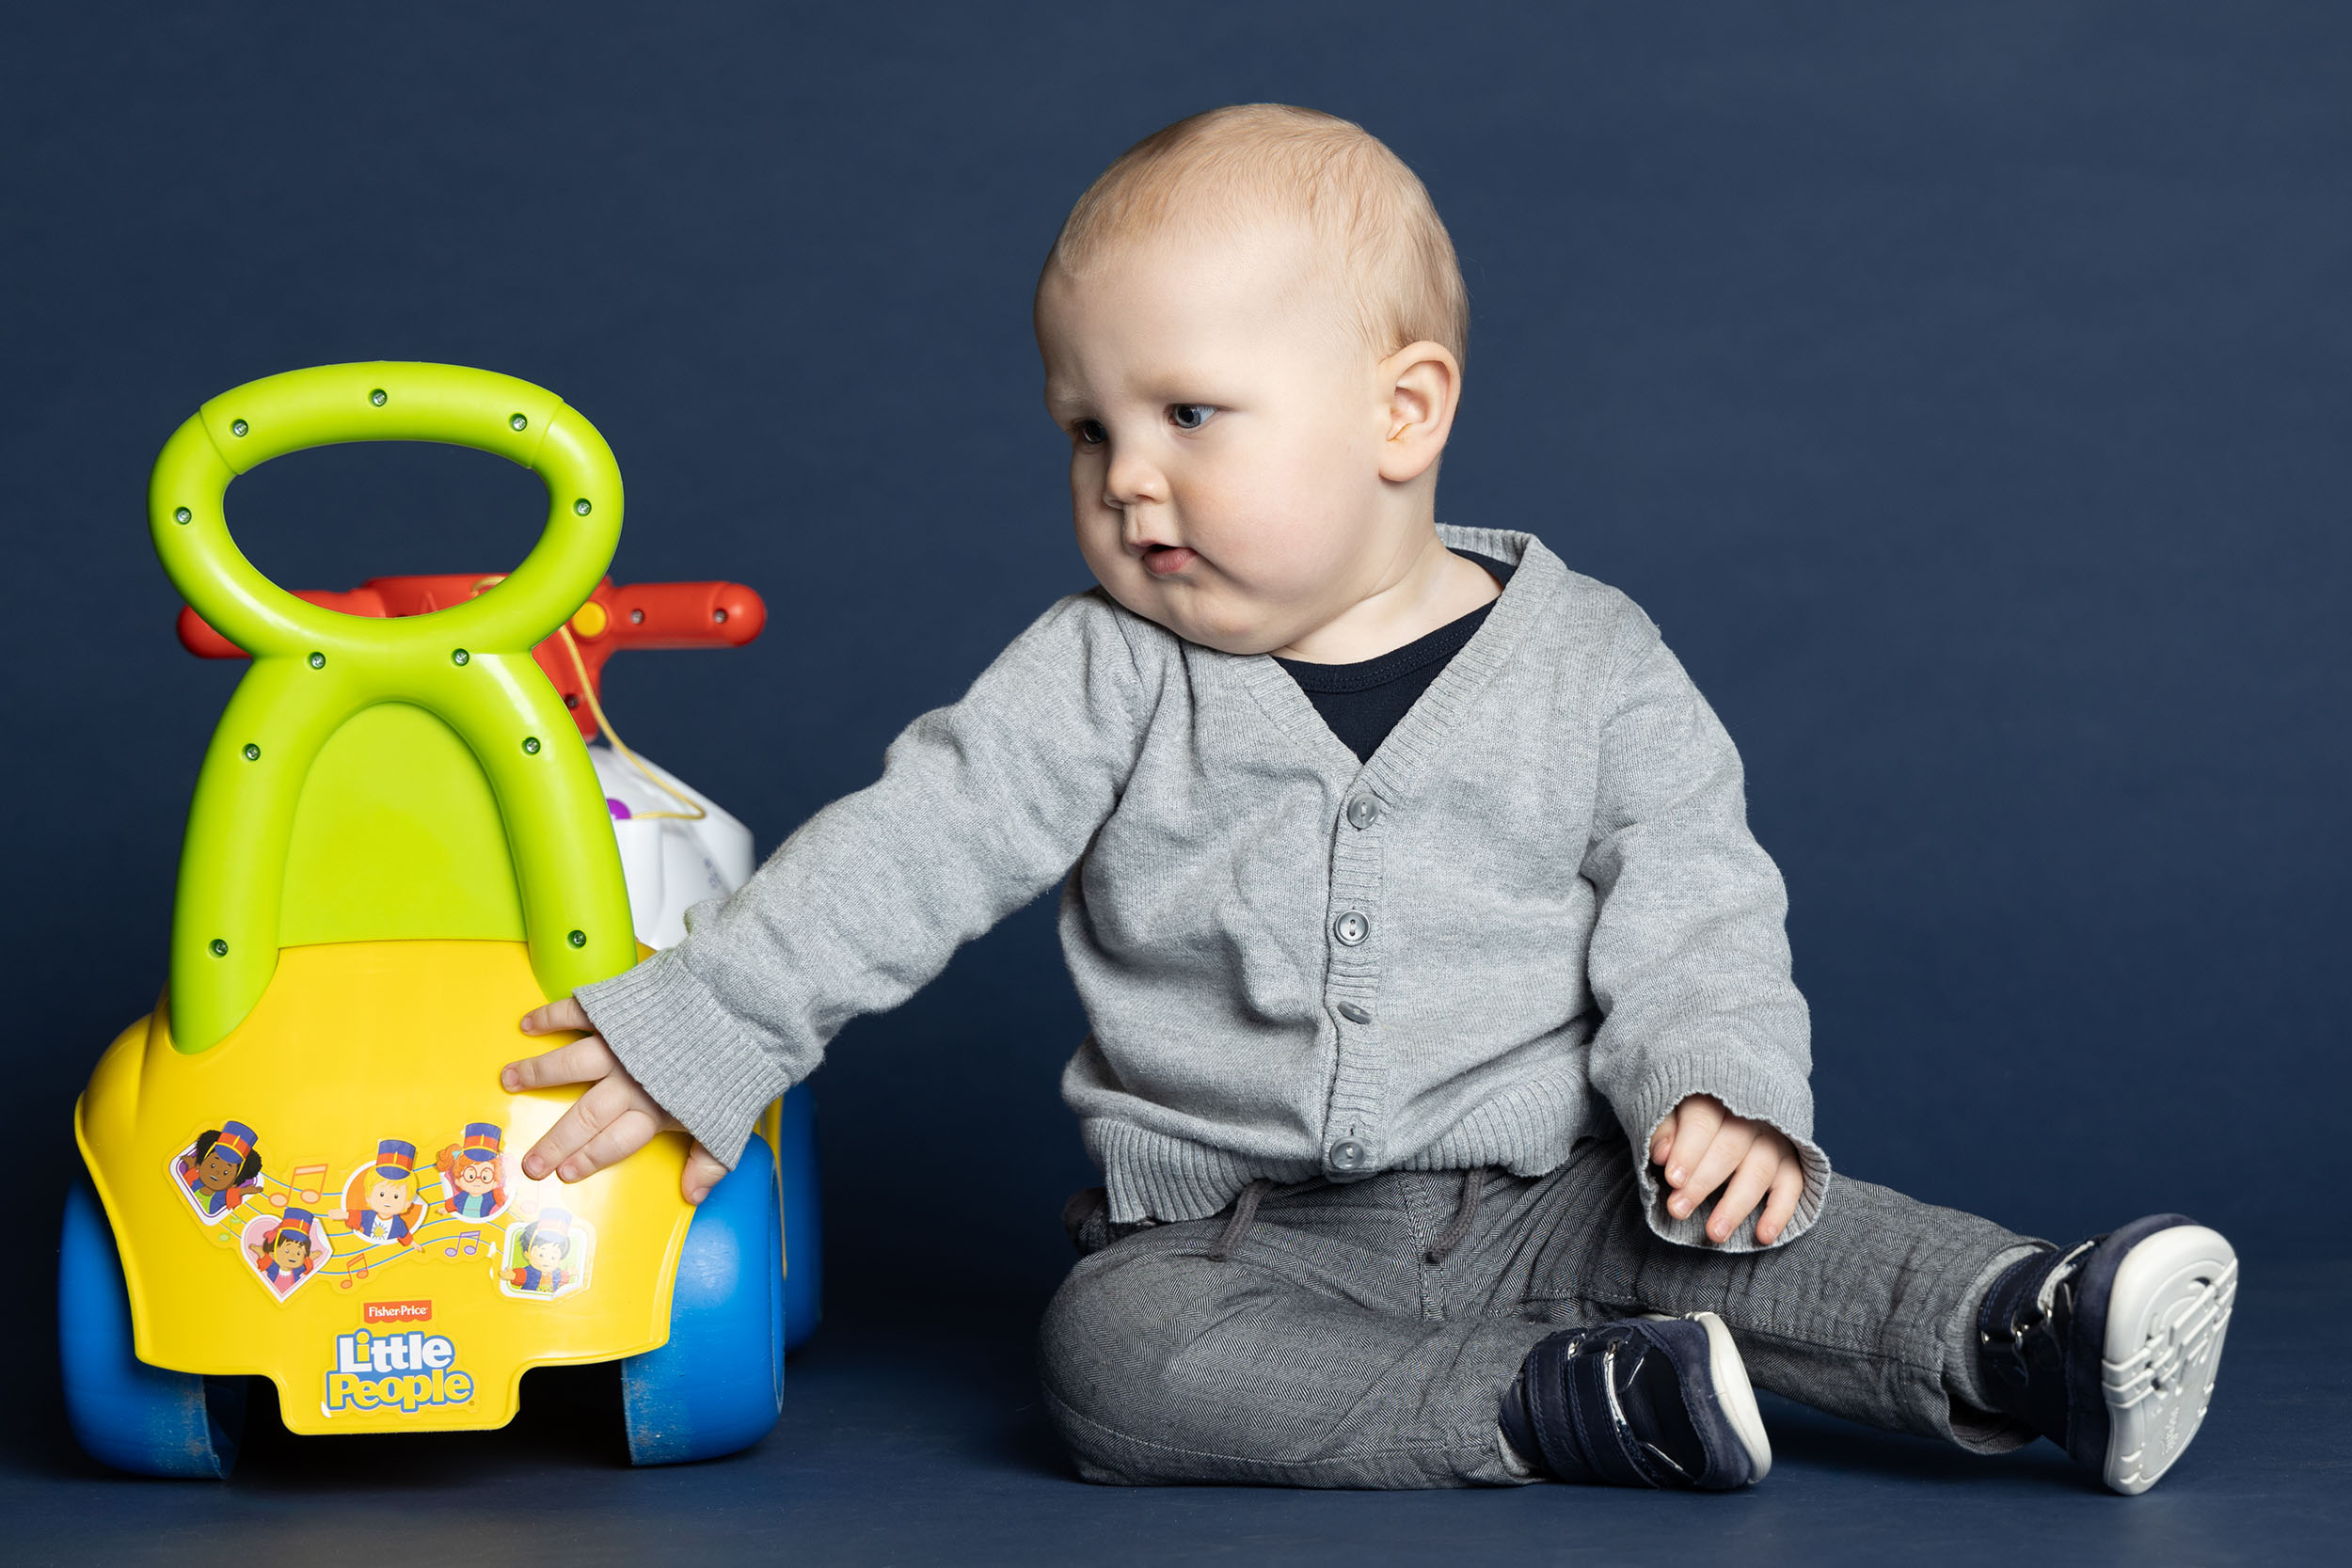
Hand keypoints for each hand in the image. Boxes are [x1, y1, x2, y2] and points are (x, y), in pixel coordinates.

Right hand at [505, 998, 728, 1204]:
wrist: (744, 1004)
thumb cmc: (738, 1063)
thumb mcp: (731, 1120)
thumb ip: (711, 1159)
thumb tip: (693, 1195)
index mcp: (656, 1110)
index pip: (614, 1143)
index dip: (588, 1160)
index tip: (562, 1174)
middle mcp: (631, 1081)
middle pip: (586, 1116)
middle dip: (555, 1141)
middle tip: (527, 1160)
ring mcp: (621, 1044)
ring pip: (570, 1063)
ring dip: (537, 1072)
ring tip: (508, 1080)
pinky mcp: (618, 1010)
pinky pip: (576, 1013)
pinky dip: (550, 1017)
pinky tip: (528, 1024)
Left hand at [1647, 1093, 1803, 1245]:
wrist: (1734, 1110)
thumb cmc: (1692, 1119)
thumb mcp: (1671, 1114)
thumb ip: (1664, 1130)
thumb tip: (1661, 1153)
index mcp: (1714, 1097)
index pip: (1703, 1121)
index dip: (1688, 1150)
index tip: (1673, 1180)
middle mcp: (1750, 1115)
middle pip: (1730, 1148)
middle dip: (1702, 1183)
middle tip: (1678, 1210)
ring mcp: (1775, 1137)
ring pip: (1760, 1170)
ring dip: (1736, 1205)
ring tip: (1714, 1233)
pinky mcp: (1792, 1160)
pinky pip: (1793, 1186)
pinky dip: (1780, 1212)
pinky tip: (1763, 1235)